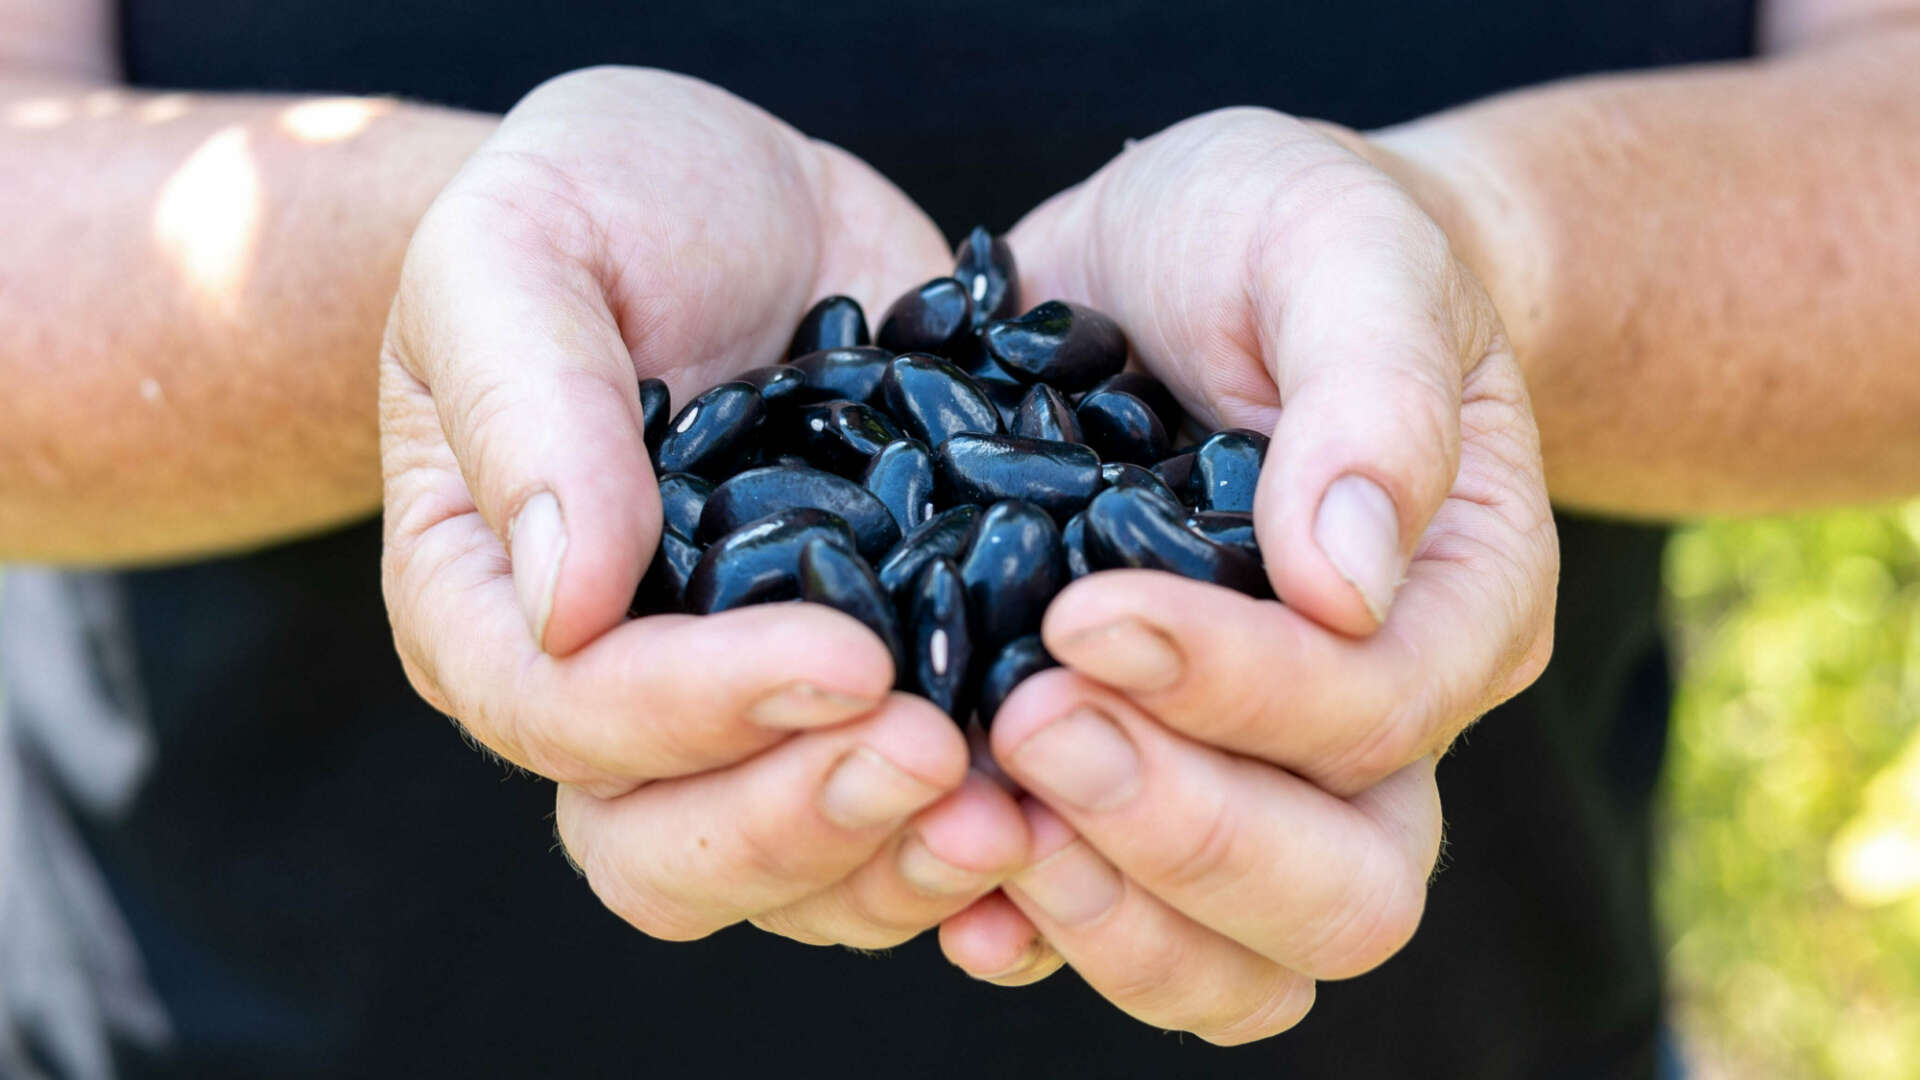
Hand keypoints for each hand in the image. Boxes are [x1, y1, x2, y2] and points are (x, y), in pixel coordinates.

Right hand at [380, 68, 1026, 948]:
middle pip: (666, 850)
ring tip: (1017, 809)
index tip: (844, 654)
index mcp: (494, 604)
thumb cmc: (601, 204)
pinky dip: (975, 850)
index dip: (691, 714)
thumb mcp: (528, 248)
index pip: (563, 717)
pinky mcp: (866, 703)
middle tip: (940, 756)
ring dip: (900, 863)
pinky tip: (1063, 817)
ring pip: (793, 879)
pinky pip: (899, 833)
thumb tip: (568, 603)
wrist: (744, 207)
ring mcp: (746, 717)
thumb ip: (530, 405)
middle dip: (804, 821)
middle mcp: (611, 697)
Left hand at [937, 108, 1557, 1040]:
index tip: (1090, 615)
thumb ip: (1370, 391)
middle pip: (1339, 897)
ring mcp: (1255, 777)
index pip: (1376, 715)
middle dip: (1179, 831)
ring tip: (972, 815)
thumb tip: (1343, 584)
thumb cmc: (1289, 235)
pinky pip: (1115, 928)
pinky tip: (939, 860)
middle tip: (1024, 722)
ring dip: (1102, 914)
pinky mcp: (1139, 780)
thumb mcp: (1340, 247)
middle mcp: (1372, 727)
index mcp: (1452, 605)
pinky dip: (1031, 924)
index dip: (1239, 690)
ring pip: (1237, 966)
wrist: (1200, 259)